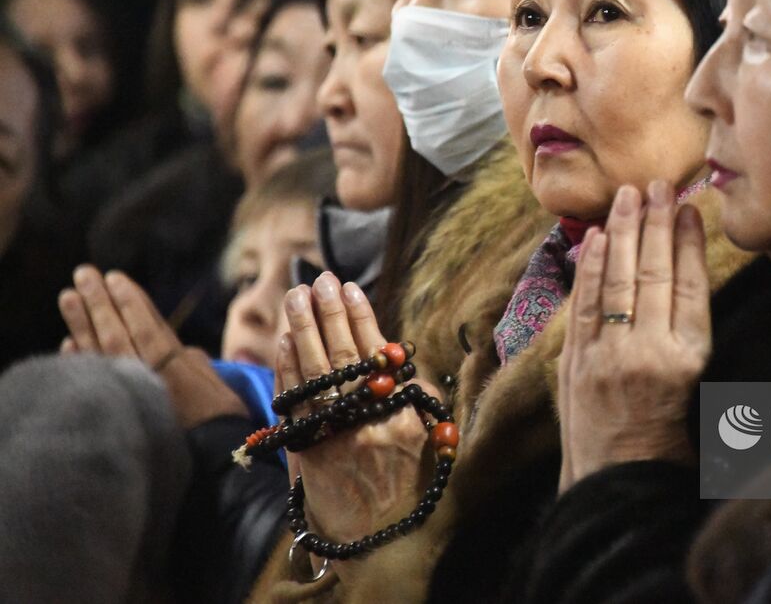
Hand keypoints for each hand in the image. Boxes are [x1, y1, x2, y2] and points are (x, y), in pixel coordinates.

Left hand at [57, 265, 246, 428]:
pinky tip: (68, 344)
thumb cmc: (223, 426)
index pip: (147, 324)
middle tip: (85, 274)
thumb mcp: (220, 390)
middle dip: (101, 302)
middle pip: (119, 333)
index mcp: (177, 366)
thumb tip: (184, 351)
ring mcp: (132, 394)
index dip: (130, 300)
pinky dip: (79, 361)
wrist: (215, 467)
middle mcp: (150, 376)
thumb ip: (198, 366)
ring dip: (83, 323)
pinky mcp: (120, 413)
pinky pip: (95, 382)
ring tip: (68, 296)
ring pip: (102, 352)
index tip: (115, 277)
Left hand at [276, 272, 441, 552]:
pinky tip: (287, 341)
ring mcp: (329, 439)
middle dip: (325, 314)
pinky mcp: (306, 454)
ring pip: (309, 375)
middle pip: (337, 357)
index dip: (361, 318)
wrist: (385, 544)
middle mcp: (361, 424)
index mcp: (398, 418)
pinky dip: (287, 369)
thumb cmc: (416, 488)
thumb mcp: (430, 440)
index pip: (374, 355)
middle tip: (317, 280)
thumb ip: (414, 398)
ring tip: (297, 296)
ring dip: (301, 331)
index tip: (351, 287)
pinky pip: (292, 404)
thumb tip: (395, 358)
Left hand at [557, 180, 711, 491]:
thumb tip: (687, 275)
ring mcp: (606, 354)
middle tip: (659, 184)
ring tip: (629, 195)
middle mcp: (647, 351)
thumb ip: (692, 335)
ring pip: (617, 280)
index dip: (689, 242)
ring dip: (622, 232)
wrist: (618, 487)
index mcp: (688, 360)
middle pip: (652, 273)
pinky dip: (589, 266)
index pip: (689, 285)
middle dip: (656, 223)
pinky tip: (597, 237)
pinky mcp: (576, 362)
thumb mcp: (699, 391)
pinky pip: (584, 303)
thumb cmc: (670, 443)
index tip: (690, 208)